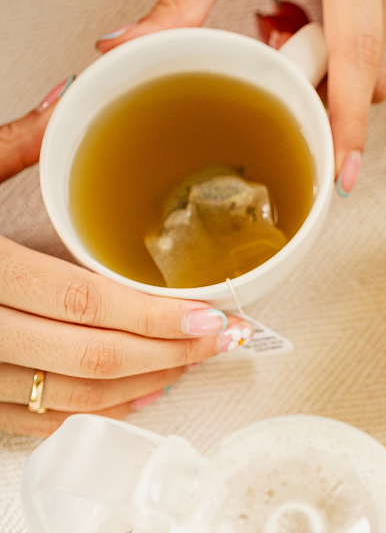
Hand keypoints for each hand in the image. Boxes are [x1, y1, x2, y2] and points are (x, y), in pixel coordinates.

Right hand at [0, 87, 253, 436]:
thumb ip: (11, 147)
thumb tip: (71, 108)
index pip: (87, 304)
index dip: (158, 319)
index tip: (212, 318)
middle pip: (91, 360)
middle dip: (170, 356)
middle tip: (218, 344)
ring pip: (71, 402)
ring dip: (142, 388)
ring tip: (187, 366)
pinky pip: (34, 424)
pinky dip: (92, 416)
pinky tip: (132, 399)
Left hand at [96, 0, 385, 195]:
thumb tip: (132, 44)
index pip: (359, 59)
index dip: (351, 124)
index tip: (343, 173)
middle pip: (376, 76)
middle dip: (335, 93)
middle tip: (284, 65)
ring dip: (342, 69)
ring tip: (294, 27)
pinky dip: (352, 45)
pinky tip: (315, 14)